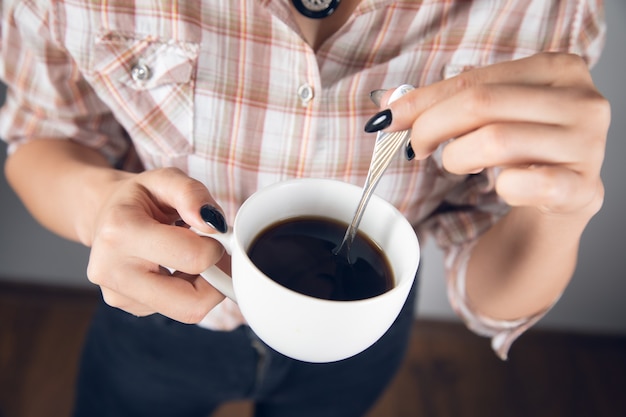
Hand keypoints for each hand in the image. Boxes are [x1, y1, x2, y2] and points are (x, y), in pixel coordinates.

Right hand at [86, 167, 226, 322]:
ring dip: (202, 287)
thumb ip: (192, 194)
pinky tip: (176, 268)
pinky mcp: (127, 307)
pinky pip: (175, 310)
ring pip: (187, 311)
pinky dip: (186, 292)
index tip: (214, 233)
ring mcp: (116, 295)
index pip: (194, 257)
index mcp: (121, 231)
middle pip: (192, 304)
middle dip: (216, 282)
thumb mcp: (166, 179)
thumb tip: (213, 225)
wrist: (105, 213)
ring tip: (192, 257)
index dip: (216, 247)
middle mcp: (111, 270)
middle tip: (216, 256)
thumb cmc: (140, 197)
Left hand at [376, 53, 608, 217]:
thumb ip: (447, 103)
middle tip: (416, 148)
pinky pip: (522, 184)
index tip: (389, 120)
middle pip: (480, 104)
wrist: (563, 195)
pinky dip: (499, 188)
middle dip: (431, 127)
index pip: (473, 80)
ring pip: (495, 142)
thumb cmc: (524, 148)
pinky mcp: (583, 188)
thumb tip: (388, 106)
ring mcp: (586, 145)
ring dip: (458, 158)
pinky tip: (501, 186)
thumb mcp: (491, 114)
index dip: (422, 101)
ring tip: (459, 163)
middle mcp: (580, 101)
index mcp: (556, 69)